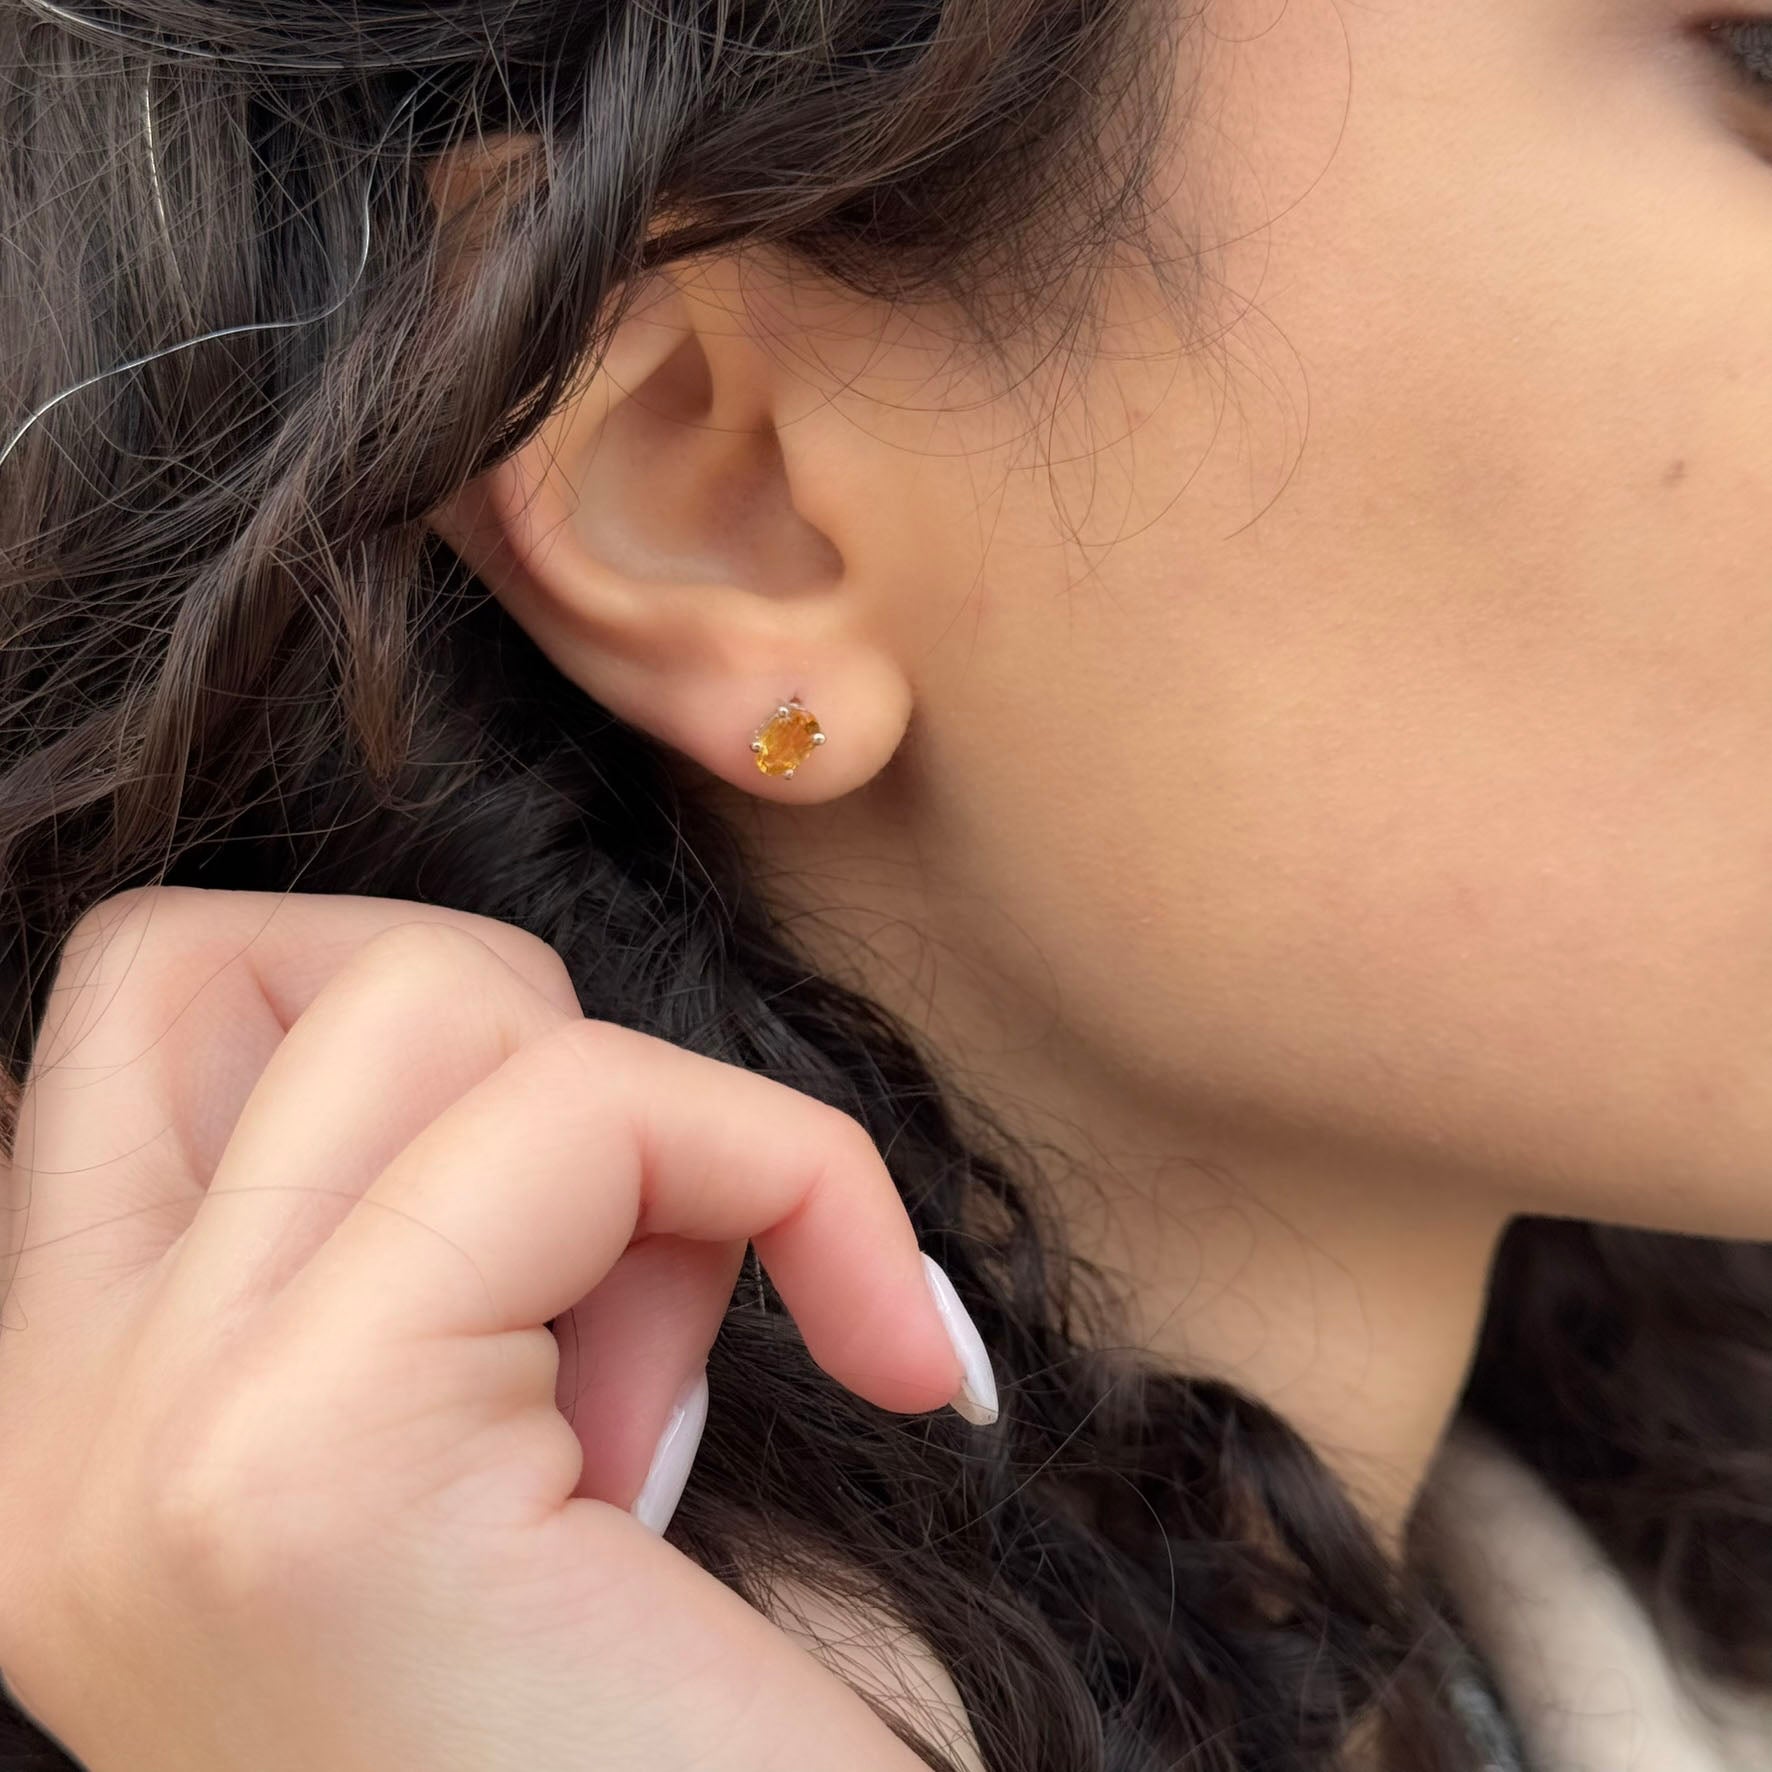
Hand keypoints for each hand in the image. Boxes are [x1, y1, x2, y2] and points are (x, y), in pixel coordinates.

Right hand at [0, 887, 994, 1770]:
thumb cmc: (679, 1740)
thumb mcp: (513, 1435)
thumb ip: (477, 1238)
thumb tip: (552, 1081)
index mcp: (75, 1428)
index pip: (152, 1012)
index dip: (406, 1033)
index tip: (585, 1215)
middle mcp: (43, 1442)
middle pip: (234, 953)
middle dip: (509, 1033)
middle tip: (639, 1246)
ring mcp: (136, 1454)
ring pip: (429, 997)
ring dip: (657, 1127)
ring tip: (708, 1368)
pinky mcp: (305, 1473)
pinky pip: (587, 1116)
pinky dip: (791, 1178)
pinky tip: (894, 1365)